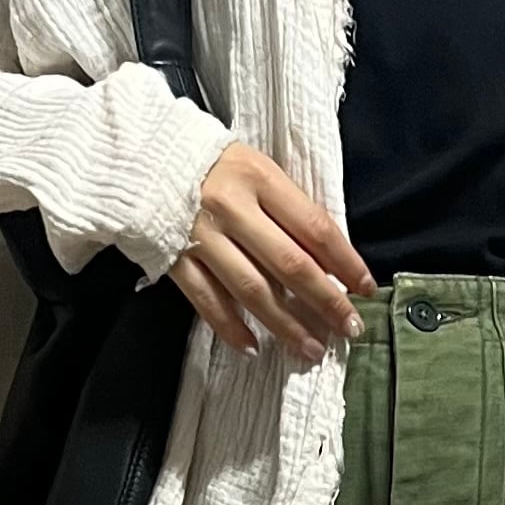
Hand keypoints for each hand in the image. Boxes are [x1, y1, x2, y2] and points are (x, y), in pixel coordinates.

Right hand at [171, 142, 376, 363]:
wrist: (140, 157)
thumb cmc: (209, 165)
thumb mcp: (256, 170)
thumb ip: (287, 209)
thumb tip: (327, 261)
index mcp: (258, 177)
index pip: (314, 227)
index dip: (345, 262)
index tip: (364, 288)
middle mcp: (231, 207)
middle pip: (290, 264)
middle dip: (325, 301)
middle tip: (348, 327)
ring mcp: (200, 235)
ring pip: (253, 290)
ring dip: (286, 325)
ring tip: (311, 347)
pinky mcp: (173, 257)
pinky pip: (208, 301)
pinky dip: (231, 327)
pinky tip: (252, 346)